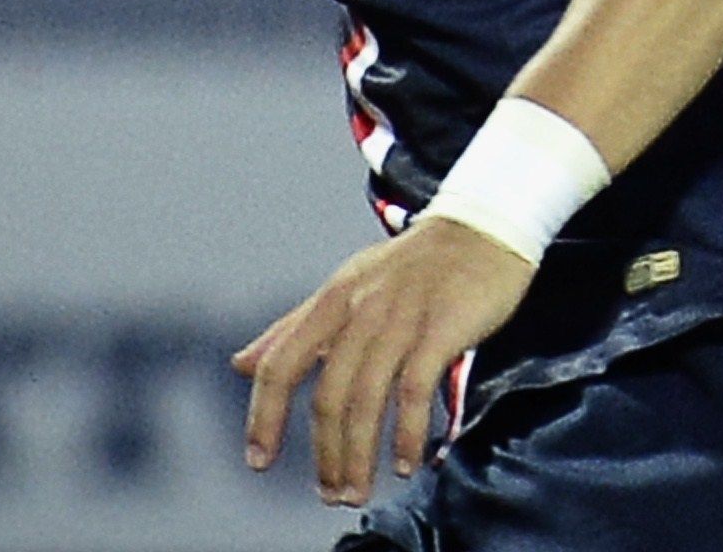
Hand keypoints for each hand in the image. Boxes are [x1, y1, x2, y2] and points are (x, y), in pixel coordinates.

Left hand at [235, 217, 534, 507]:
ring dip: (360, 454)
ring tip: (358, 490)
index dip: (265, 414)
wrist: (481, 228)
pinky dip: (407, 432)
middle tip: (330, 493)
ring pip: (368, 397)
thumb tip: (241, 365)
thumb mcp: (345, 286)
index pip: (283, 363)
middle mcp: (360, 308)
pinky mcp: (442, 327)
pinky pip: (416, 389)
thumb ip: (294, 328)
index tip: (258, 460)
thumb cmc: (411, 265)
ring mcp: (402, 317)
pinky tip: (406, 462)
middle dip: (325, 452)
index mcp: (331, 299)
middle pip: (329, 393)